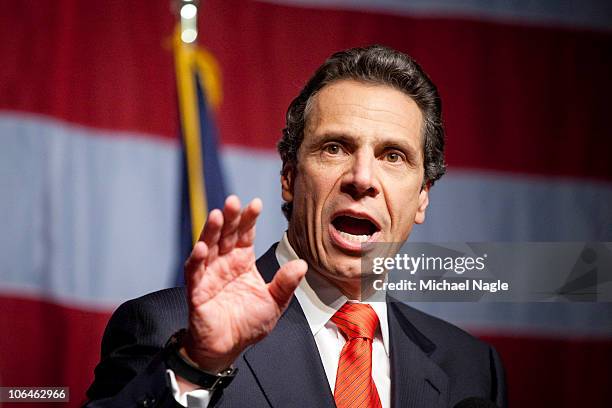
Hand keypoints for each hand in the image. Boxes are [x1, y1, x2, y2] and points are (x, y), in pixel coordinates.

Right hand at [181, 195, 306, 373]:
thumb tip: (302, 264)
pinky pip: (195, 272)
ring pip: (208, 247)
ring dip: (211, 231)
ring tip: (217, 216)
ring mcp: (209, 275)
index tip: (256, 203)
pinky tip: (202, 247)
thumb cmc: (248, 323)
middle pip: (226, 235)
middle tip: (233, 201)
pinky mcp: (196, 290)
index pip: (245, 234)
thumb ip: (285, 284)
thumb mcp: (274, 303)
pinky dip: (197, 259)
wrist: (227, 347)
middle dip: (229, 217)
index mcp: (242, 261)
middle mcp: (224, 263)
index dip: (249, 219)